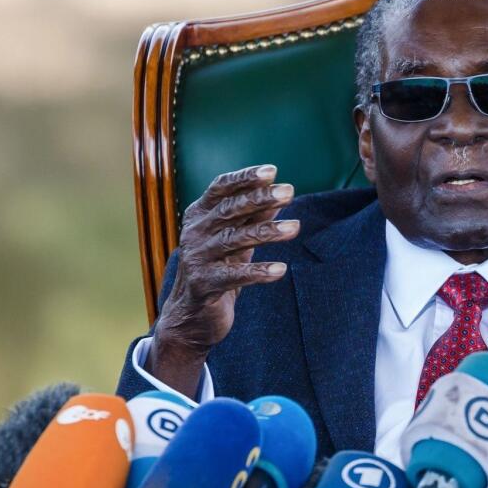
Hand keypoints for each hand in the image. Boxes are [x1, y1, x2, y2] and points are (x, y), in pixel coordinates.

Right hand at [147, 164, 297, 391]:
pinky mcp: (204, 285)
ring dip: (267, 232)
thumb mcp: (237, 240)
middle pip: (230, 210)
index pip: (221, 188)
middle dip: (260, 199)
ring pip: (235, 240)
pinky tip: (281, 269)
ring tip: (295, 227)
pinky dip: (258, 272)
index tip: (272, 171)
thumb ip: (254, 217)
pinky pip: (235, 276)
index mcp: (199, 215)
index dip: (244, 178)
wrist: (192, 316)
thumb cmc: (218, 269)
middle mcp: (195, 232)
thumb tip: (280, 193)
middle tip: (289, 192)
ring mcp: (197, 258)